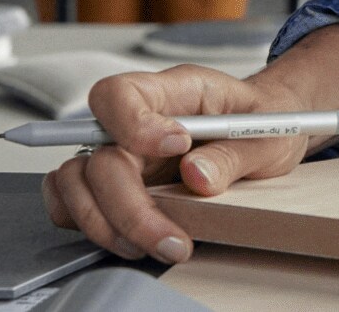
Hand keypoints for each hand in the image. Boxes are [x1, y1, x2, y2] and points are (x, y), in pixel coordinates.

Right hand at [42, 25, 338, 264]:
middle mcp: (133, 121)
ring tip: (154, 246)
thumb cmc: (261, 123)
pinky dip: (88, 223)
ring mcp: (118, 152)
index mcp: (172, 91)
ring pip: (74, 182)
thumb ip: (233, 153)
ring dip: (106, 223)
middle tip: (172, 239)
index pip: (120, 95)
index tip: (176, 147)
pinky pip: (71, 200)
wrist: (264, 134)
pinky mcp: (112, 184)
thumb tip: (197, 176)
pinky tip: (128, 239)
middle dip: (129, 206)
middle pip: (97, 156)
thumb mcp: (266, 135)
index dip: (133, 124)